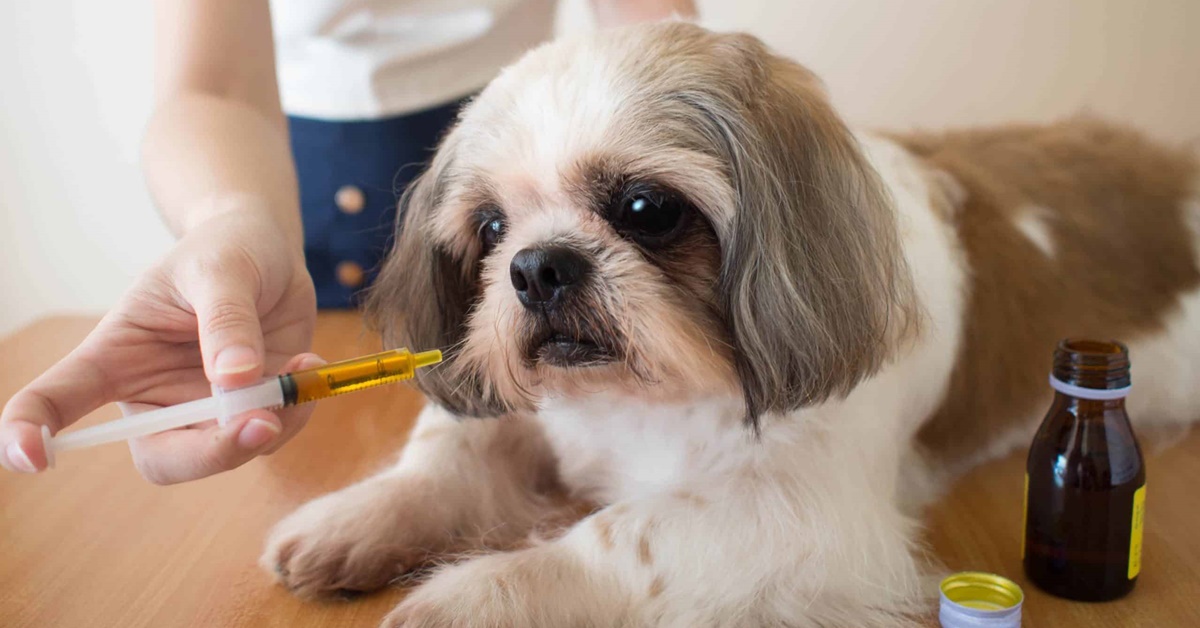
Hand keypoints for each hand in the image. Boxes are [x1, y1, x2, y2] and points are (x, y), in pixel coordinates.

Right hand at [0, 210, 318, 482]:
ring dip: (272, 424)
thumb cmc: (228, 249)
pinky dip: (297, 410)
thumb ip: (225, 321)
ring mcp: (203, 408)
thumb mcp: (222, 269)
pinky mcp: (249, 410)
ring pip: (226, 453)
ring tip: (301, 365)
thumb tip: (235, 380)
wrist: (272, 252)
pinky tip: (308, 366)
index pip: (57, 398)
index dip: (31, 432)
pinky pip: (272, 435)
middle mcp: (153, 393)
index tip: (31, 457)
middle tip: (263, 422)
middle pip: (163, 457)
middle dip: (213, 452)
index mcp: (117, 355)